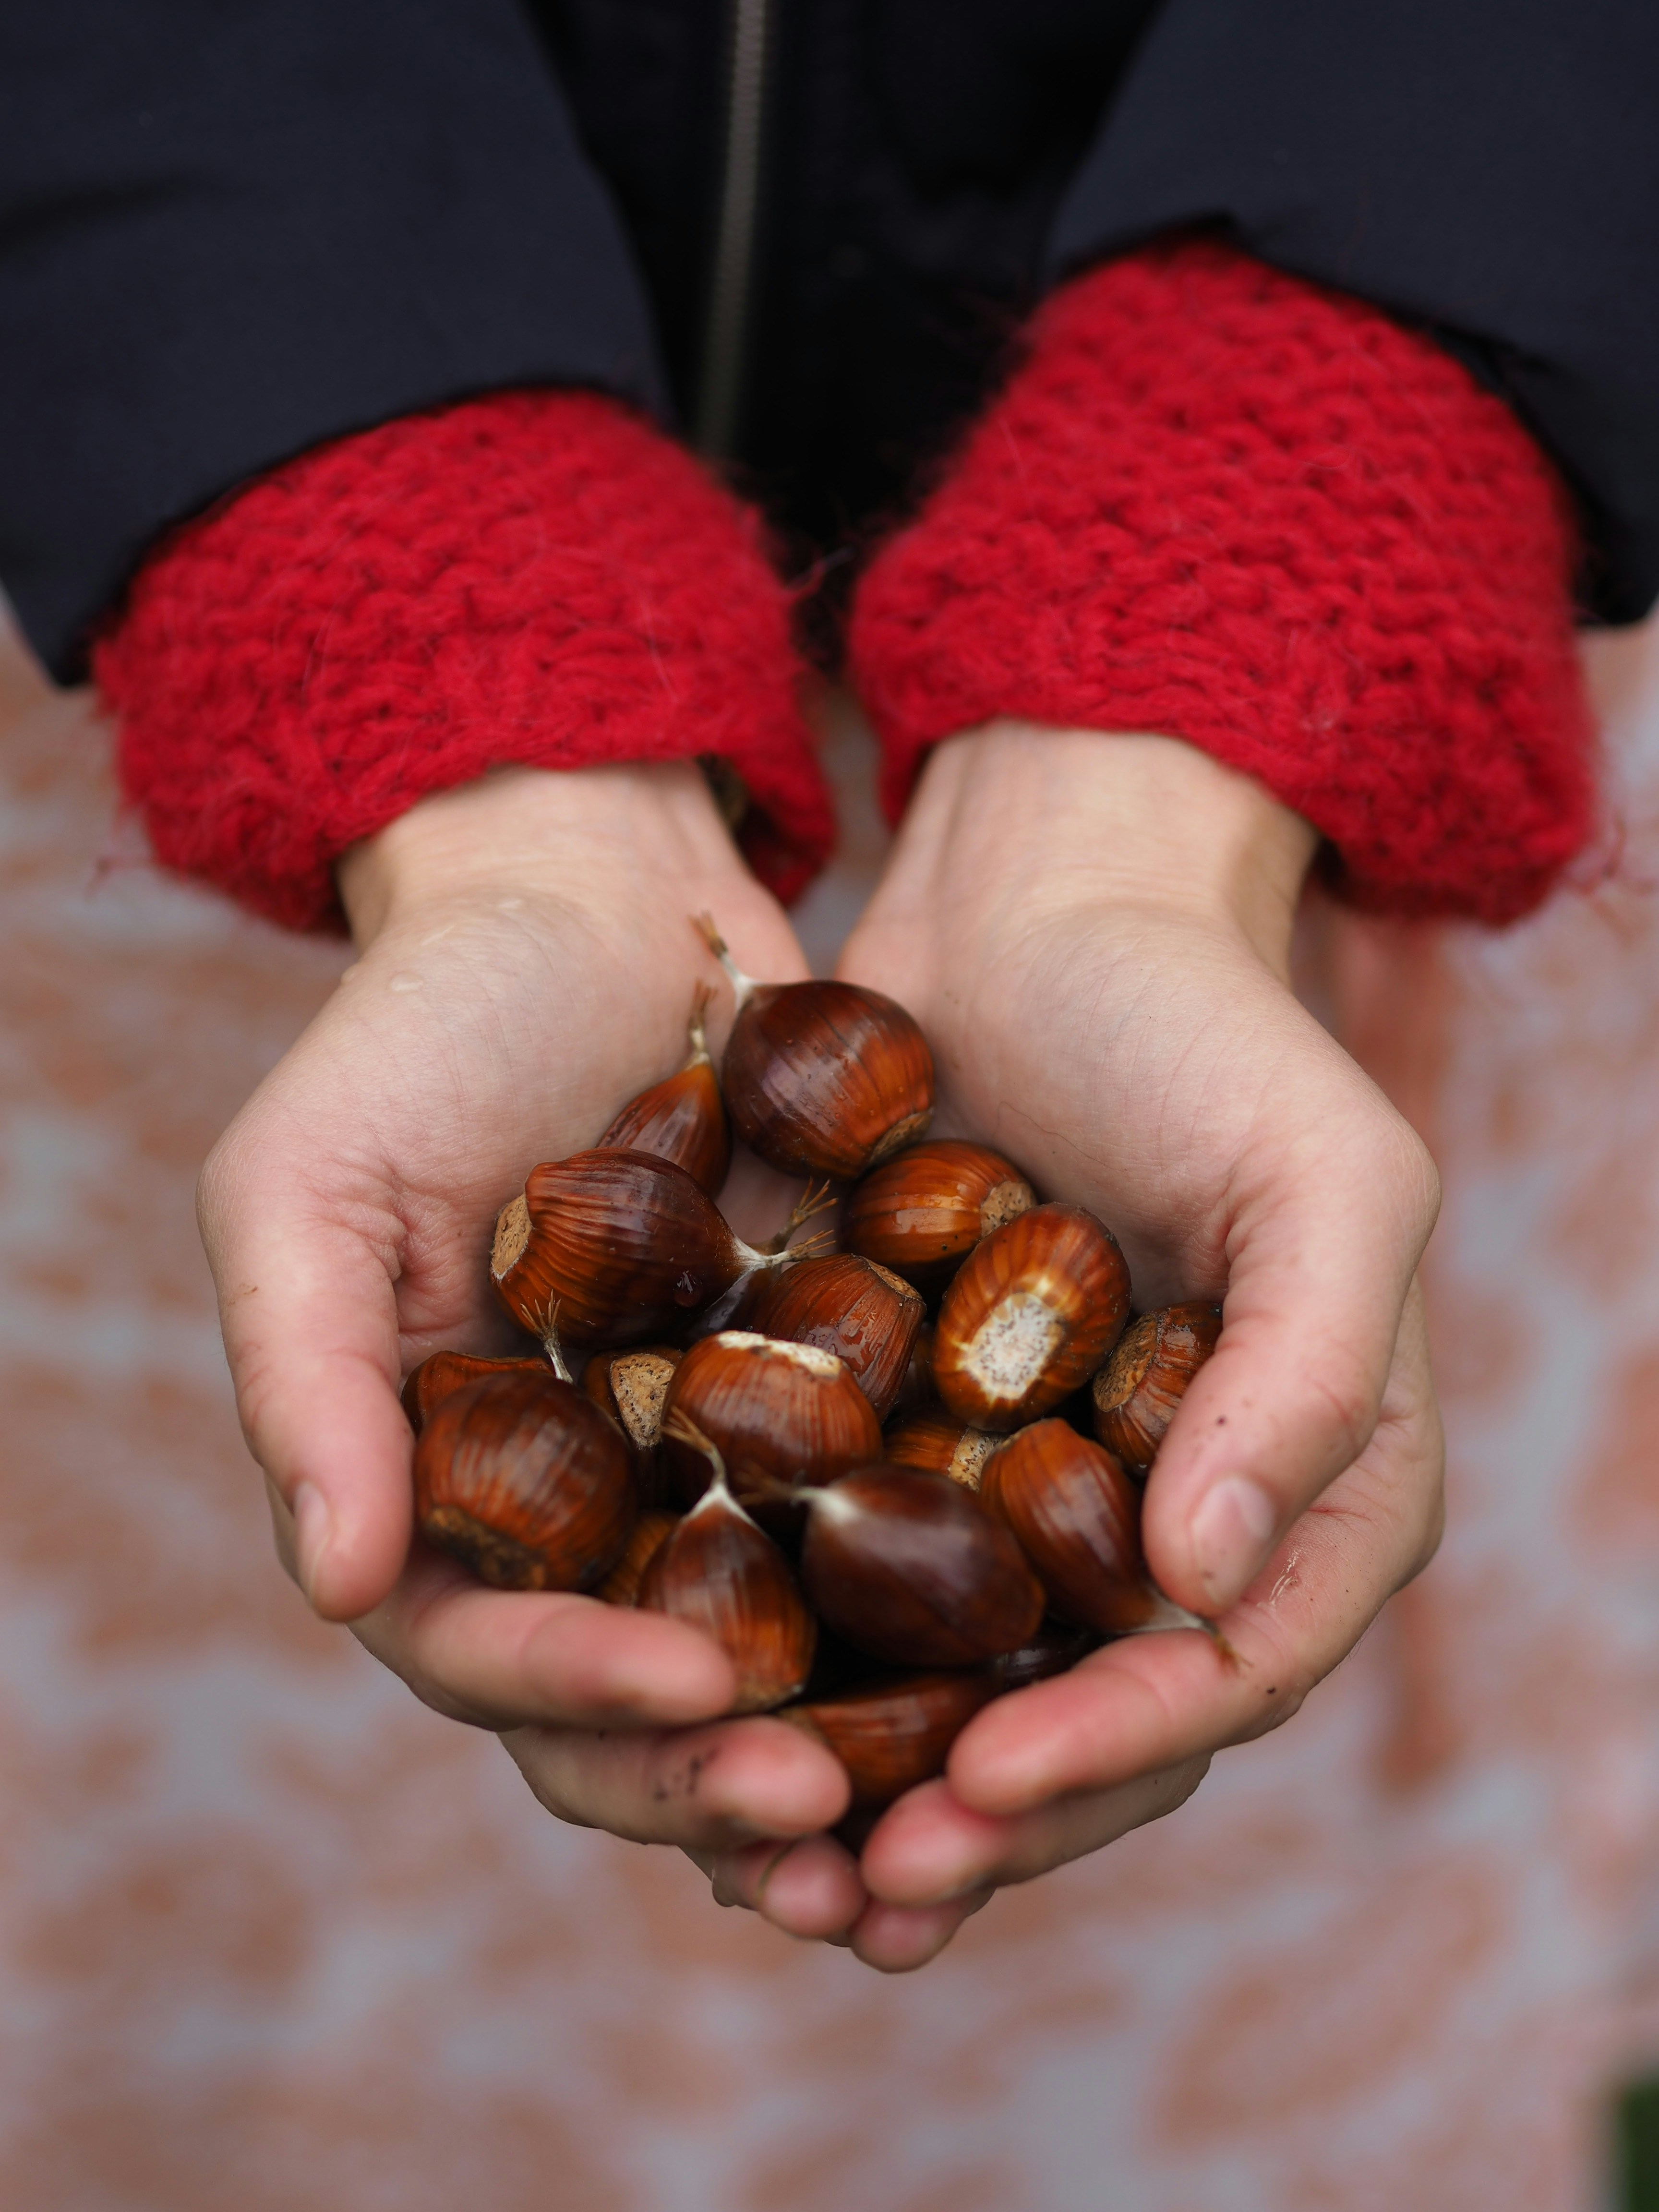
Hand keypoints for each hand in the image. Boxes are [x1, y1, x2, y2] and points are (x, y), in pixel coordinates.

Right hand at [201, 763, 852, 1855]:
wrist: (591, 897)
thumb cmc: (421, 1029)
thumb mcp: (311, 1186)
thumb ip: (308, 1381)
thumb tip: (339, 1585)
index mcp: (441, 1488)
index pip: (489, 1651)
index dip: (576, 1691)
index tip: (687, 1686)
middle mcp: (577, 1506)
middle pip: (635, 1696)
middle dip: (718, 1769)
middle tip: (833, 1811)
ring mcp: (703, 1461)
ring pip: (768, 1657)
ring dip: (839, 1746)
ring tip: (932, 1803)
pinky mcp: (824, 1398)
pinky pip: (878, 1535)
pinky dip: (929, 1618)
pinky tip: (1021, 1663)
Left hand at [696, 723, 1444, 1962]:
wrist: (1040, 909)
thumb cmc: (1205, 1027)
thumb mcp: (1323, 1177)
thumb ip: (1306, 1378)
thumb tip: (1207, 1587)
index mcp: (1302, 1485)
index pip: (1226, 1667)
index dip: (1114, 1748)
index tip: (984, 1789)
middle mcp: (1170, 1516)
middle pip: (1091, 1718)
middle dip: (983, 1817)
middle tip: (857, 1891)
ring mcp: (1033, 1487)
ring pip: (962, 1688)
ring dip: (873, 1789)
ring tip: (765, 1872)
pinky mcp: (911, 1437)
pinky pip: (854, 1587)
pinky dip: (793, 1668)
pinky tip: (699, 1729)